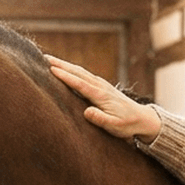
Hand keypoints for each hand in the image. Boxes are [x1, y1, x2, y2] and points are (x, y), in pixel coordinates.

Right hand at [46, 55, 162, 142]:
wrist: (141, 118)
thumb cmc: (127, 124)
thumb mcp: (115, 126)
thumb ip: (101, 119)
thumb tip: (86, 112)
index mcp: (101, 96)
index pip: (80, 84)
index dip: (65, 76)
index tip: (51, 69)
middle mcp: (100, 86)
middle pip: (77, 72)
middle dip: (60, 65)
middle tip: (42, 58)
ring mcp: (101, 84)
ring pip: (80, 71)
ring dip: (64, 64)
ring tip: (48, 59)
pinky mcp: (101, 85)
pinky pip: (83, 74)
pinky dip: (72, 69)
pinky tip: (64, 67)